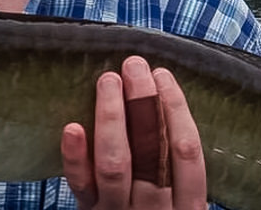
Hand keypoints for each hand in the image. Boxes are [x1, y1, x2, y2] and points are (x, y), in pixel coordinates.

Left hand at [60, 56, 206, 208]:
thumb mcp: (179, 200)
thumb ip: (175, 166)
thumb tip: (164, 104)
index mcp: (188, 207)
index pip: (187, 153)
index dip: (175, 109)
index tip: (163, 75)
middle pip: (151, 151)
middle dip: (143, 103)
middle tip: (134, 66)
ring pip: (116, 164)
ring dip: (112, 117)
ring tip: (108, 80)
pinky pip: (80, 186)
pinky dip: (75, 156)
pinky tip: (73, 127)